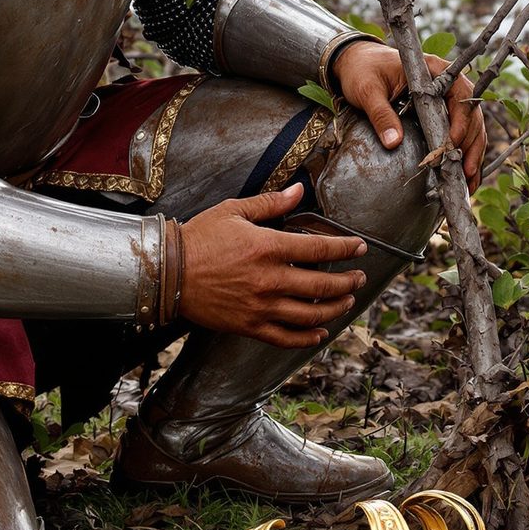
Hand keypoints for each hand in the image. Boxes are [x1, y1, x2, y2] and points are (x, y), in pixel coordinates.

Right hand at [178, 183, 365, 347]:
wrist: (168, 272)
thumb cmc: (199, 237)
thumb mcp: (234, 211)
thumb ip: (270, 203)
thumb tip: (298, 191)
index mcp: (269, 248)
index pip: (320, 250)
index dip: (346, 248)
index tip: (360, 247)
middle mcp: (270, 280)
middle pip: (323, 285)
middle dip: (348, 281)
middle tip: (360, 278)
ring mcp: (261, 307)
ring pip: (311, 314)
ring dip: (336, 309)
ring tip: (347, 301)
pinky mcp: (249, 326)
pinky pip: (286, 338)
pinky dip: (308, 338)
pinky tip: (320, 333)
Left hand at [334, 40, 485, 191]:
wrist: (357, 62)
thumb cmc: (364, 71)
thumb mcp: (368, 91)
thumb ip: (380, 114)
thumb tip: (394, 143)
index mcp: (433, 69)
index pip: (459, 94)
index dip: (461, 120)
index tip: (451, 143)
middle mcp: (446, 82)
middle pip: (471, 113)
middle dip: (471, 143)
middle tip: (465, 171)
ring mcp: (446, 97)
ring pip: (471, 125)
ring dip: (472, 152)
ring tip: (469, 180)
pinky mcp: (440, 111)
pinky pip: (460, 131)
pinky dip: (464, 152)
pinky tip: (466, 175)